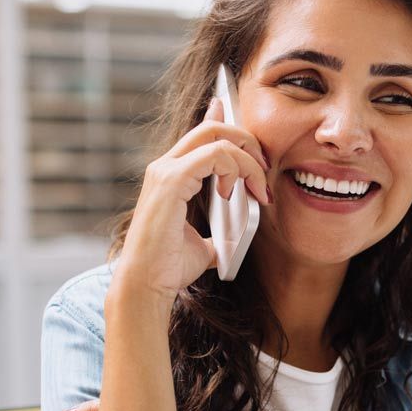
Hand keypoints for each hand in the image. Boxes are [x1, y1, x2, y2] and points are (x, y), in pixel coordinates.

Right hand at [114, 96, 270, 299]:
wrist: (147, 285)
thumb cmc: (168, 268)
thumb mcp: (203, 246)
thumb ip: (217, 235)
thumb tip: (232, 240)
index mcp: (170, 176)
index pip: (201, 134)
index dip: (228, 125)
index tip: (256, 151)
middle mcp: (164, 166)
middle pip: (212, 127)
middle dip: (247, 141)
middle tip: (264, 169)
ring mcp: (165, 171)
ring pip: (216, 137)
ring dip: (247, 159)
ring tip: (257, 188)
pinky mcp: (171, 181)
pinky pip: (214, 155)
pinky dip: (234, 169)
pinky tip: (231, 194)